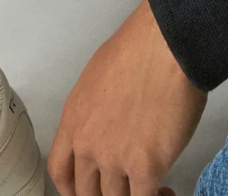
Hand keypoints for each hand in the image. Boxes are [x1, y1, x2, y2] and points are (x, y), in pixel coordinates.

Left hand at [47, 0, 207, 195]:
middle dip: (107, 193)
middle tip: (126, 186)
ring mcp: (114, 159)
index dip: (72, 188)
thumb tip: (111, 127)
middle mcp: (88, 144)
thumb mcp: (98, 78)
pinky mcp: (144, 168)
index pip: (60, 170)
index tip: (84, 191)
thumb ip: (96, 112)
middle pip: (87, 192)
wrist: (164, 47)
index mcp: (74, 120)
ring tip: (153, 188)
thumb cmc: (139, 50)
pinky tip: (167, 190)